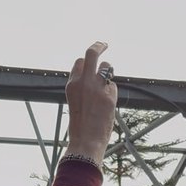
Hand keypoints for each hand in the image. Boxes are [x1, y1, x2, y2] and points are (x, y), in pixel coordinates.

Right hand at [65, 41, 116, 166]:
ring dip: (108, 72)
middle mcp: (83, 82)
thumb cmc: (80, 128)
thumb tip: (97, 77)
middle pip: (91, 53)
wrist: (85, 142)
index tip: (92, 60)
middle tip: (104, 44)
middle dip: (99, 45)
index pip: (79, 63)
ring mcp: (97, 87)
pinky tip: (106, 107)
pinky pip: (113, 86)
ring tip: (106, 88)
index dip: (87, 63)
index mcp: (72, 85)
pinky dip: (111, 93)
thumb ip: (83, 89)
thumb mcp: (75, 103)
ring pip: (106, 66)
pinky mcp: (109, 96)